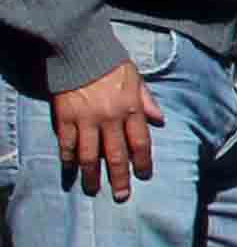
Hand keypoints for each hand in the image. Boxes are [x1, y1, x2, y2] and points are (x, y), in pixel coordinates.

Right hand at [46, 61, 154, 201]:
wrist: (79, 51)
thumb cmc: (111, 64)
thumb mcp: (137, 79)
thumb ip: (148, 101)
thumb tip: (161, 120)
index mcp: (131, 109)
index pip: (140, 143)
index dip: (142, 162)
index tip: (143, 176)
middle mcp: (111, 118)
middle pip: (117, 155)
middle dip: (120, 178)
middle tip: (121, 196)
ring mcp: (86, 120)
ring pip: (91, 155)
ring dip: (92, 175)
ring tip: (93, 190)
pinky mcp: (65, 118)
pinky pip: (67, 143)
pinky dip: (69, 158)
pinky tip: (71, 169)